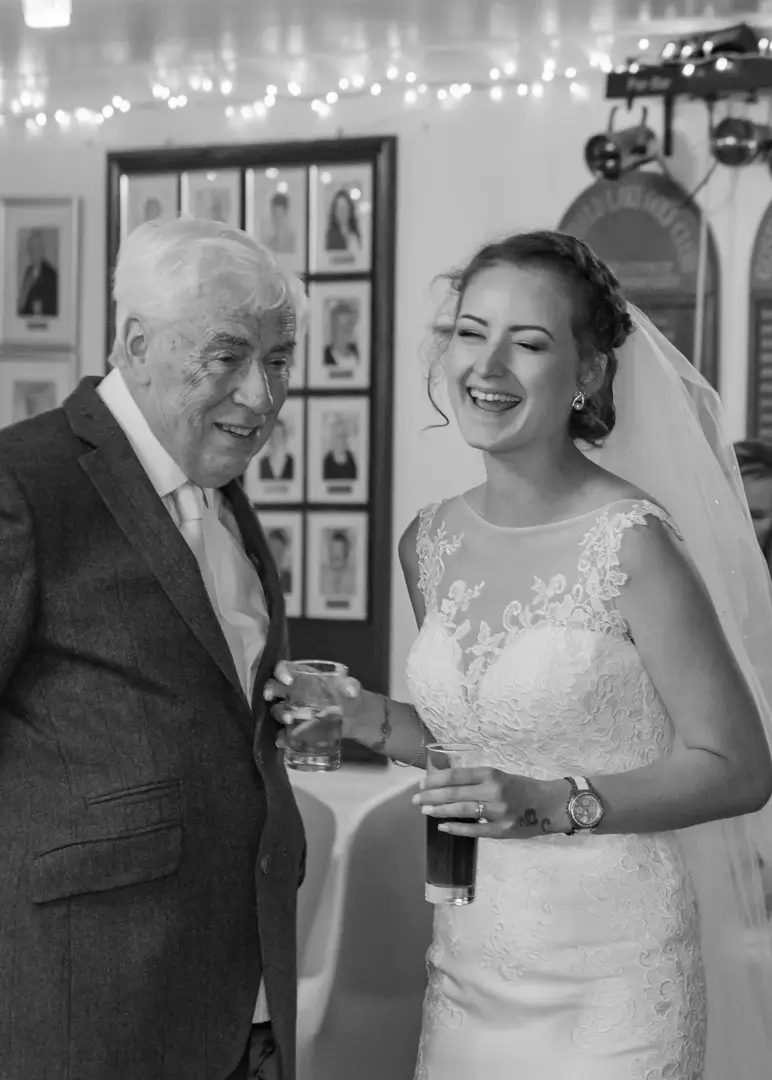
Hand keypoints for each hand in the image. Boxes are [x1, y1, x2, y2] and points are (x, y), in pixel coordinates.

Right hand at [262, 661, 362, 741]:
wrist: (352, 717)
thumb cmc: (346, 695)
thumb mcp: (351, 687)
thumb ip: (352, 685)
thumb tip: (351, 691)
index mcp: (302, 675)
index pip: (284, 668)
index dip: (281, 671)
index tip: (287, 680)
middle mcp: (292, 691)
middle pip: (273, 688)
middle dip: (270, 692)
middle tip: (273, 698)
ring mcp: (292, 710)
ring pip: (276, 709)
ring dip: (279, 714)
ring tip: (290, 720)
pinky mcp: (295, 727)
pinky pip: (282, 732)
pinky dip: (281, 736)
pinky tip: (283, 740)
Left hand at [414, 766, 570, 838]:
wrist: (550, 804)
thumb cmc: (522, 788)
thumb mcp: (500, 776)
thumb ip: (477, 780)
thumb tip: (446, 784)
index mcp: (491, 774)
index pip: (456, 775)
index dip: (435, 779)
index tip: (421, 783)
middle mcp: (493, 791)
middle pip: (454, 793)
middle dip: (431, 795)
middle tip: (415, 799)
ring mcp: (497, 812)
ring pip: (461, 811)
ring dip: (439, 810)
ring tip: (424, 810)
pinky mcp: (502, 830)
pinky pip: (474, 830)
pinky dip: (456, 828)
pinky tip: (442, 826)